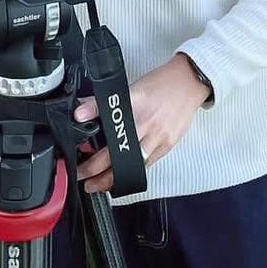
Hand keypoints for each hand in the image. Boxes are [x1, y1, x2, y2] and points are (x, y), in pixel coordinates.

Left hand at [74, 55, 210, 193]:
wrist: (189, 82)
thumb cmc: (161, 83)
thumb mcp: (129, 88)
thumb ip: (104, 104)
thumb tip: (81, 113)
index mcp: (133, 105)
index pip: (105, 128)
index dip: (90, 144)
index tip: (77, 155)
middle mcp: (145, 124)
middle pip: (116, 154)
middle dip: (94, 170)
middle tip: (81, 176)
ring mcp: (157, 137)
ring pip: (131, 166)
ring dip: (112, 178)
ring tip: (97, 184)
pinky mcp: (167, 145)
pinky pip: (146, 164)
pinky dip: (132, 171)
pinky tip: (121, 176)